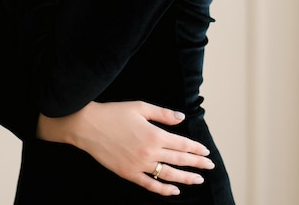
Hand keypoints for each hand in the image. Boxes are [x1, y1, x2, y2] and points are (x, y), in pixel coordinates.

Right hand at [37, 101, 213, 196]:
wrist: (89, 126)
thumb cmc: (115, 113)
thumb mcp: (141, 107)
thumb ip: (163, 114)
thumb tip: (182, 118)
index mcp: (154, 134)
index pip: (181, 144)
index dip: (195, 149)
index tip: (206, 152)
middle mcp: (150, 152)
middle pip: (179, 160)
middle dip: (197, 163)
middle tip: (210, 166)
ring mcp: (139, 165)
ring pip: (168, 175)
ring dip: (185, 178)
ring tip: (198, 179)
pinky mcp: (129, 174)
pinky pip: (150, 185)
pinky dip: (164, 190)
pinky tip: (174, 191)